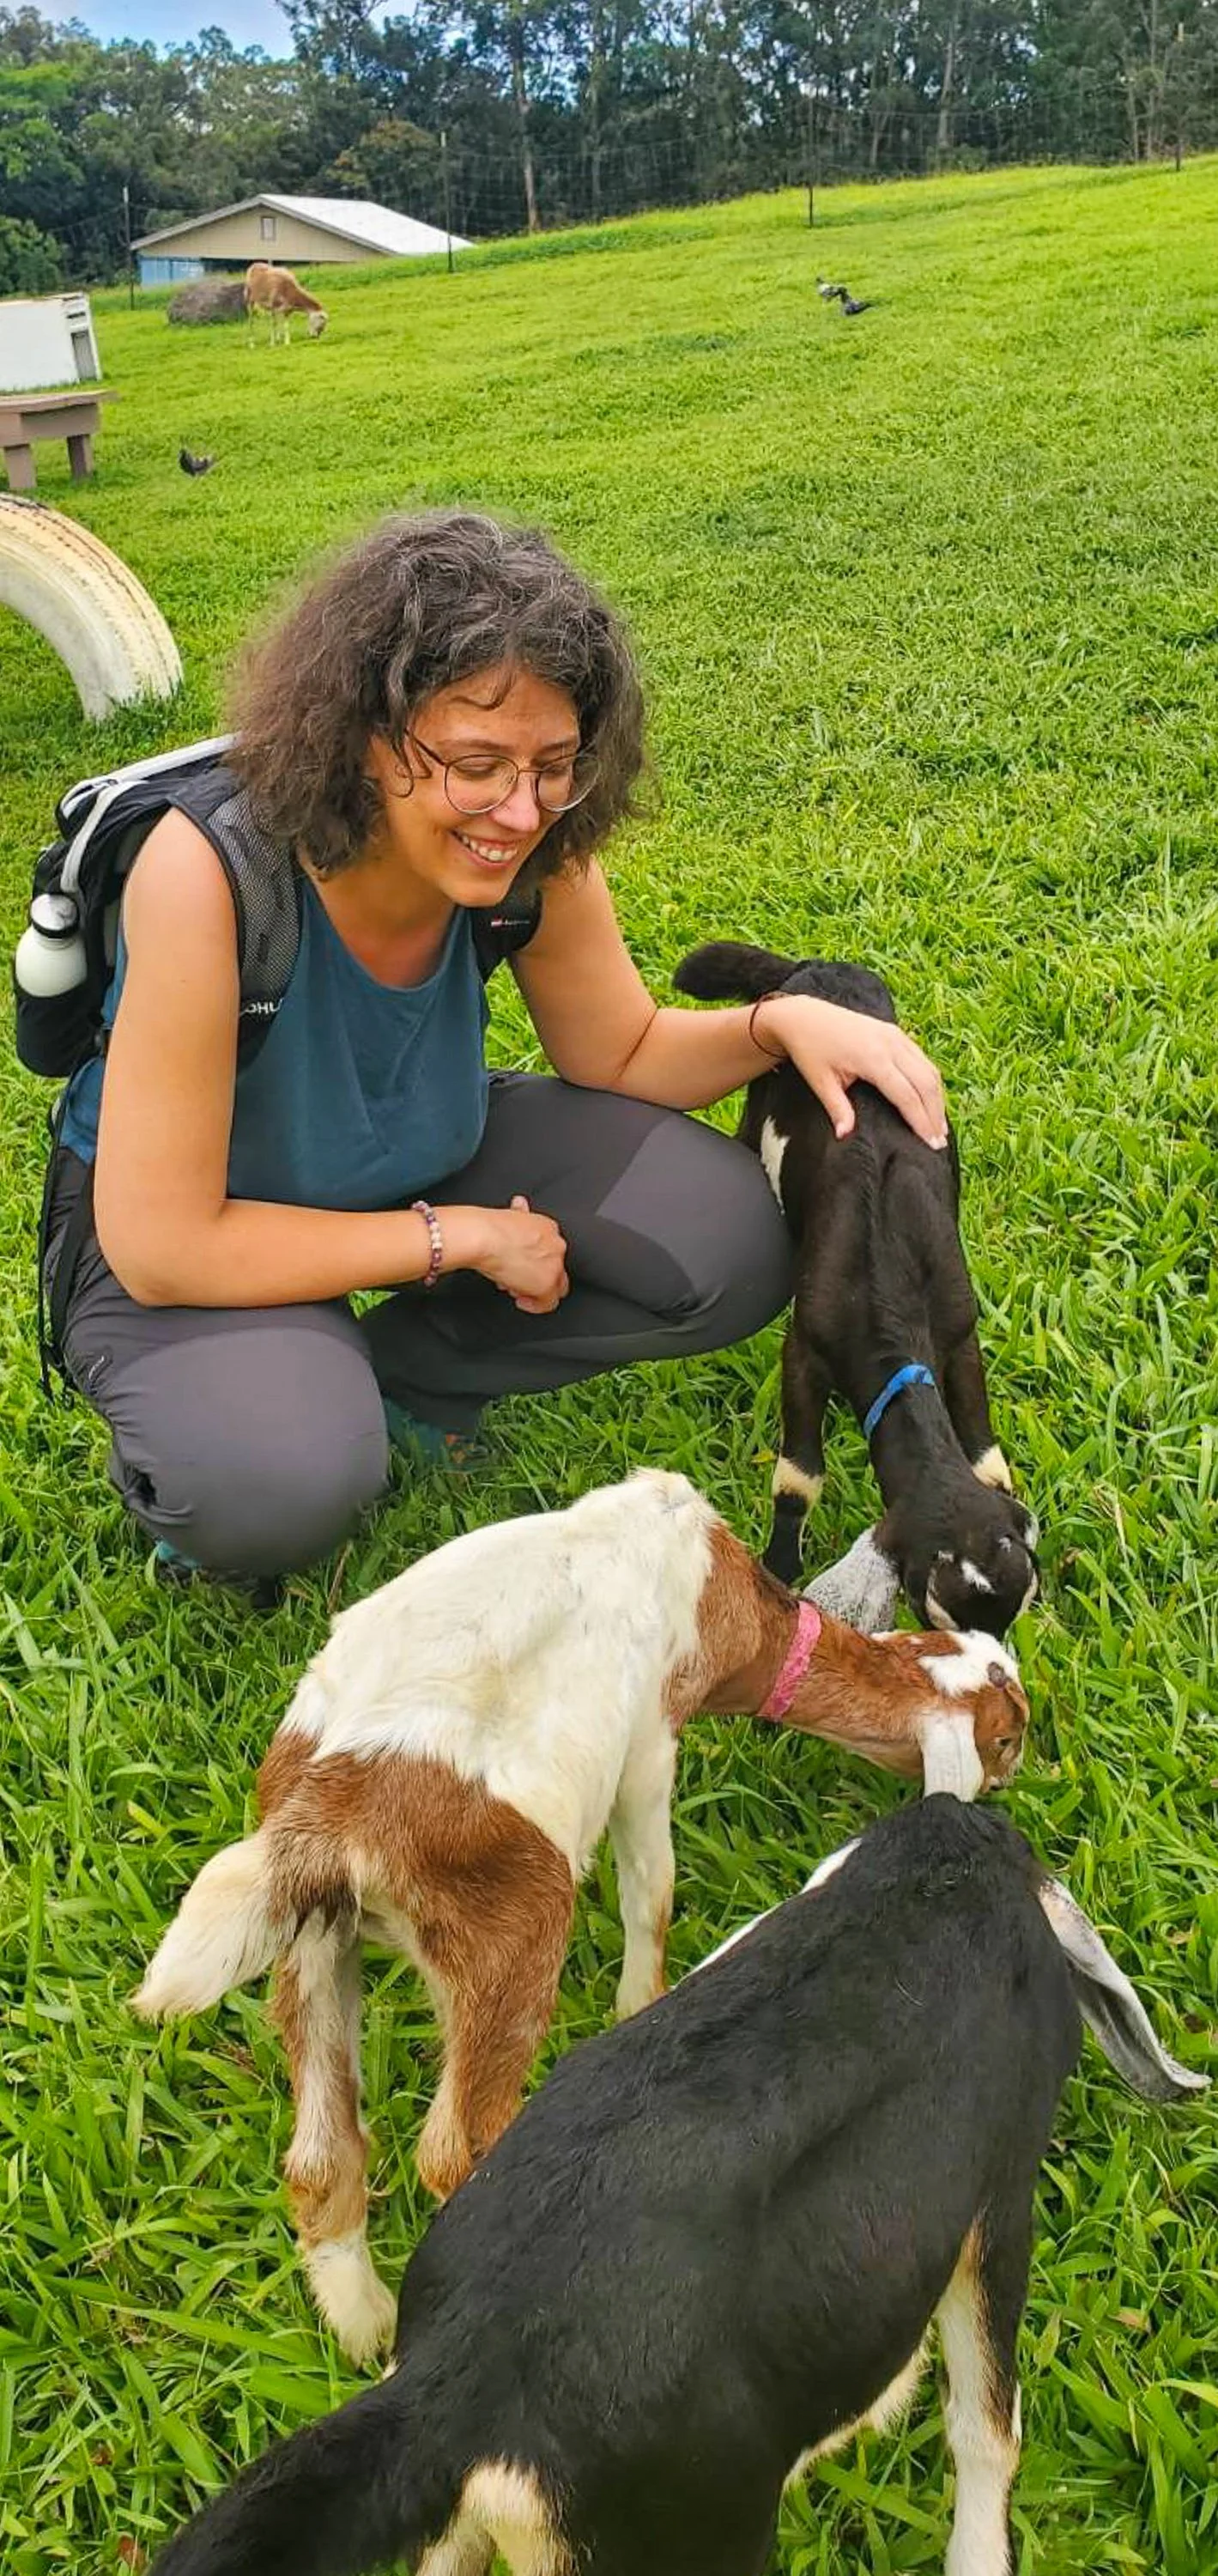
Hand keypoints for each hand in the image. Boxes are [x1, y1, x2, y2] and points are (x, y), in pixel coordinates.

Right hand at [474, 1195, 569, 1313]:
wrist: (484, 1237)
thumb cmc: (489, 1226)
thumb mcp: (509, 1215)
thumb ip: (519, 1213)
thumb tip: (520, 1204)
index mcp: (548, 1226)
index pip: (550, 1249)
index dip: (534, 1260)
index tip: (520, 1265)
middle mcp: (556, 1245)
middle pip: (556, 1269)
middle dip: (537, 1276)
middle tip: (518, 1280)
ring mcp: (554, 1266)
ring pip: (555, 1287)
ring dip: (535, 1290)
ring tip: (513, 1286)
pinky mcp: (546, 1285)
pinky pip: (548, 1304)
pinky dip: (535, 1305)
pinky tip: (522, 1302)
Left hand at [756, 994, 947, 1148]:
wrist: (804, 1016)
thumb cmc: (810, 1048)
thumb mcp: (820, 1082)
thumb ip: (837, 1109)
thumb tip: (845, 1135)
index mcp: (873, 1058)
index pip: (907, 1095)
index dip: (921, 1121)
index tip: (930, 1144)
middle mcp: (891, 1044)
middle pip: (926, 1083)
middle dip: (935, 1114)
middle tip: (939, 1142)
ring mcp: (896, 1035)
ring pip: (929, 1069)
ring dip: (937, 1098)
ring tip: (939, 1126)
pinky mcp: (895, 1032)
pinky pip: (921, 1059)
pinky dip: (930, 1081)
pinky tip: (931, 1099)